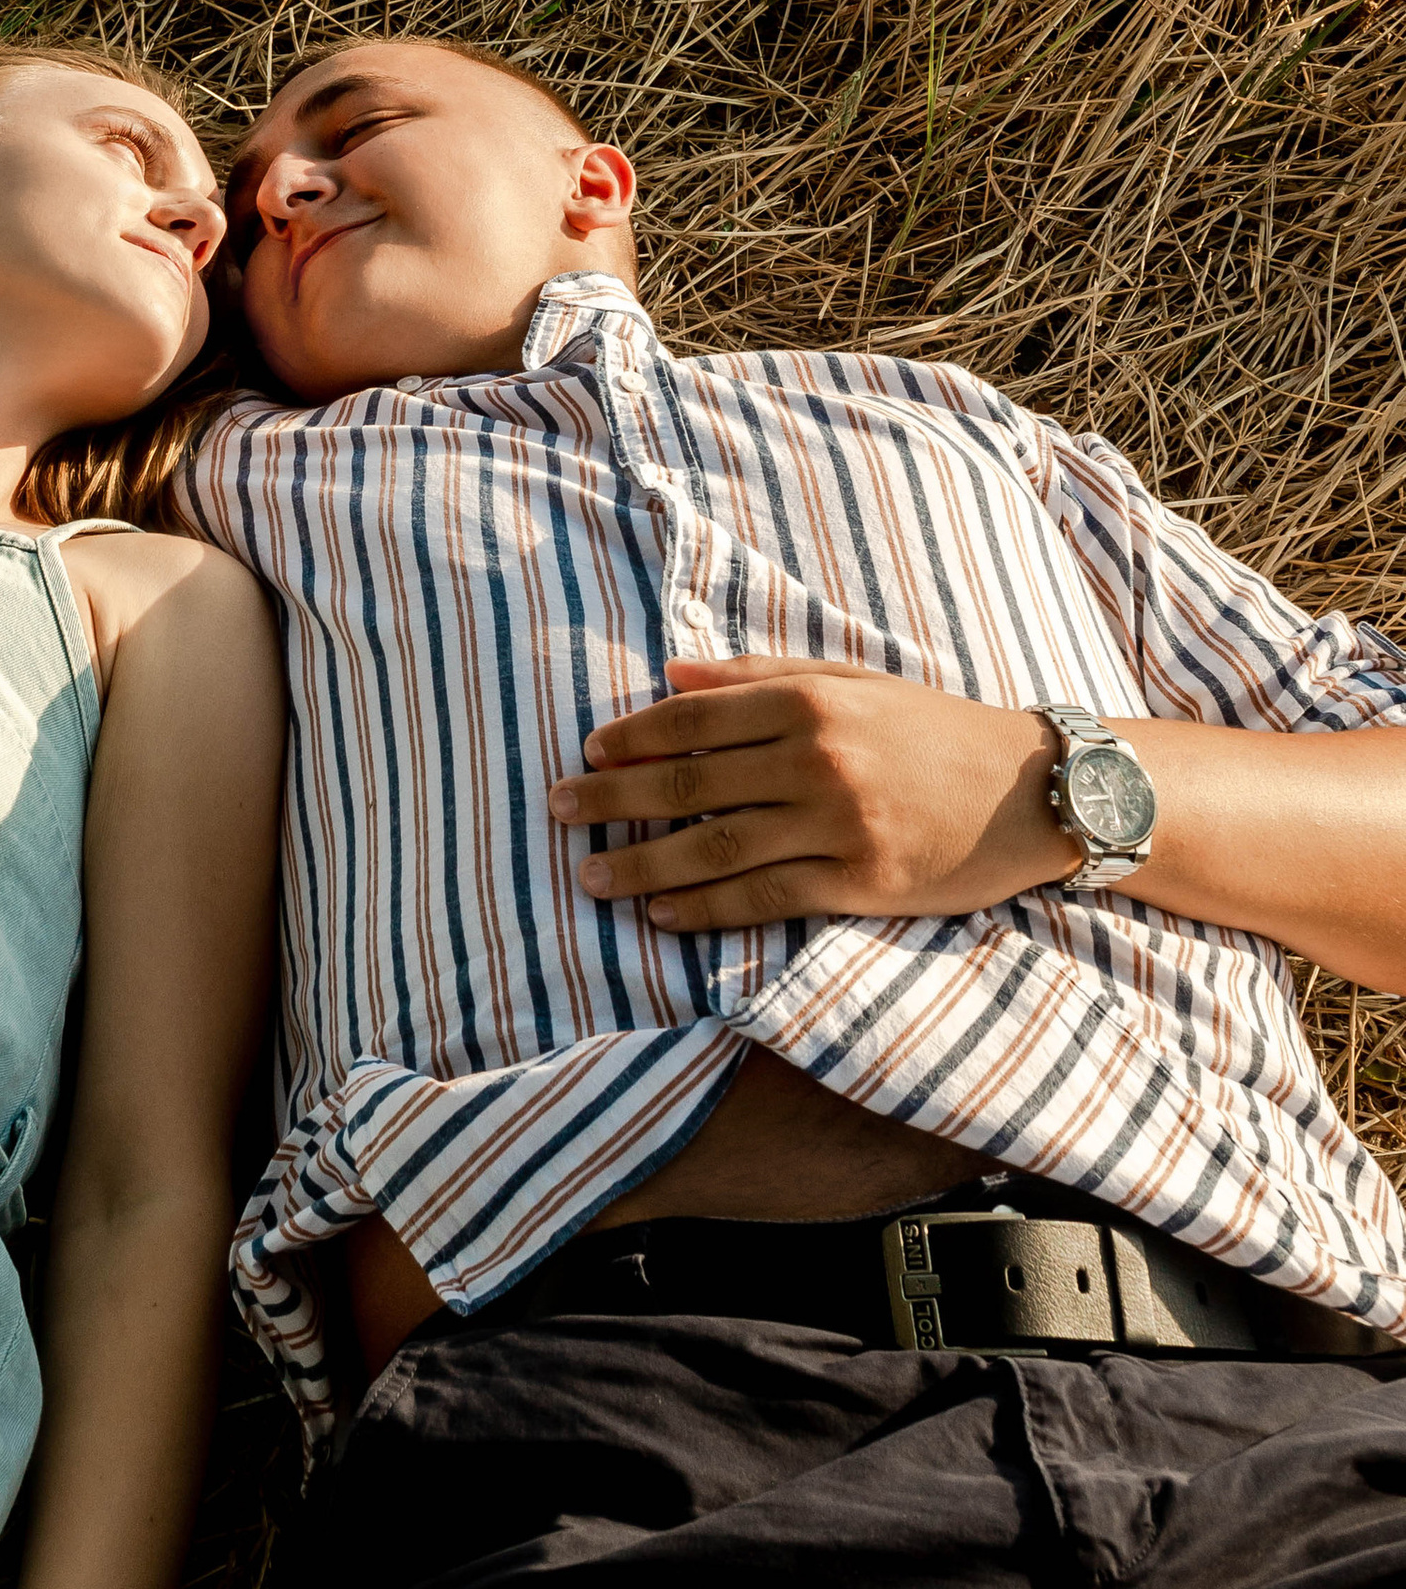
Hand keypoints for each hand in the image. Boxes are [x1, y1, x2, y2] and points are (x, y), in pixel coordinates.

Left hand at [548, 658, 1078, 932]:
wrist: (1032, 791)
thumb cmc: (932, 729)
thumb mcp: (850, 680)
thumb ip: (757, 675)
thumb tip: (669, 674)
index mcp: (810, 701)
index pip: (694, 718)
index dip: (632, 738)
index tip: (586, 754)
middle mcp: (817, 760)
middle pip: (689, 783)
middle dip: (612, 799)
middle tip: (556, 812)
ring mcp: (838, 825)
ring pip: (715, 848)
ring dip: (643, 863)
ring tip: (590, 876)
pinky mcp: (860, 884)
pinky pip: (765, 898)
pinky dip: (706, 908)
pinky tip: (662, 913)